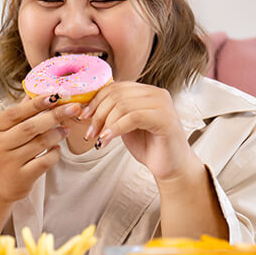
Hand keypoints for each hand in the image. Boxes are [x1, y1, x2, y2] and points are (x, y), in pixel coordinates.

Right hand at [0, 94, 80, 202]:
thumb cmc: (0, 154)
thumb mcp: (2, 132)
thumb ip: (19, 113)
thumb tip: (35, 91)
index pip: (16, 112)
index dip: (36, 103)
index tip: (55, 94)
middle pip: (30, 127)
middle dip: (55, 115)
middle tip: (73, 108)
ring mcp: (9, 163)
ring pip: (40, 143)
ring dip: (57, 134)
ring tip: (65, 129)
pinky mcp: (21, 178)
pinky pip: (45, 162)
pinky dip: (54, 153)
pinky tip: (57, 149)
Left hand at [80, 82, 198, 180]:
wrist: (171, 167)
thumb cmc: (149, 146)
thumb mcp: (126, 124)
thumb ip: (114, 112)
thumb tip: (87, 106)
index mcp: (147, 91)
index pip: (116, 87)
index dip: (96, 100)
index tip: (84, 116)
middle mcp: (157, 93)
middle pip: (117, 94)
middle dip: (98, 113)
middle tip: (90, 132)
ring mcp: (163, 105)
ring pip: (123, 105)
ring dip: (105, 123)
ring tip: (99, 139)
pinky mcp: (165, 119)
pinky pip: (133, 117)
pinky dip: (115, 128)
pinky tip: (107, 139)